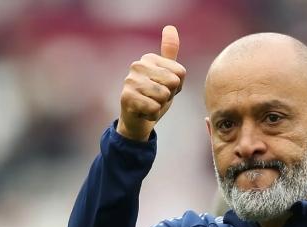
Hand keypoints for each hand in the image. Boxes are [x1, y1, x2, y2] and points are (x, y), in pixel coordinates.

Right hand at [117, 25, 185, 141]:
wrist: (138, 119)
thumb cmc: (155, 96)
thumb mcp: (167, 74)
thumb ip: (170, 52)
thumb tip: (170, 27)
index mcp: (149, 58)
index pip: (180, 72)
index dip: (177, 86)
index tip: (165, 87)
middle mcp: (137, 65)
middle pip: (173, 82)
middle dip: (169, 95)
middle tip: (156, 97)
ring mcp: (129, 80)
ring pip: (164, 95)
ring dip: (161, 105)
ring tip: (150, 103)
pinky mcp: (126, 97)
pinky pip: (154, 108)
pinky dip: (153, 114)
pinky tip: (144, 111)